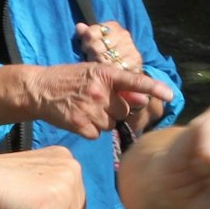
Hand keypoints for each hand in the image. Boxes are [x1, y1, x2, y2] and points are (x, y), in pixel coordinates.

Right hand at [0, 146, 85, 208]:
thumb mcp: (35, 179)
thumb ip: (54, 189)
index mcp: (65, 157)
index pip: (74, 200)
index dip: (49, 208)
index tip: (26, 194)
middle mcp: (72, 166)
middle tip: (23, 202)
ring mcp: (65, 185)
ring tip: (22, 206)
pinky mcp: (55, 205)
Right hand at [31, 62, 173, 139]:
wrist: (39, 89)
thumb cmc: (69, 80)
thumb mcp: (94, 74)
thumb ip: (119, 87)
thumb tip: (143, 99)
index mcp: (105, 74)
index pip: (135, 82)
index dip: (154, 88)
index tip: (170, 95)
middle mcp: (100, 91)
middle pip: (124, 111)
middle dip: (114, 109)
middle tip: (96, 101)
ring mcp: (90, 109)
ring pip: (110, 124)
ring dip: (101, 120)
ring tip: (84, 108)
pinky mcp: (80, 125)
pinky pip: (96, 134)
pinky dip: (89, 129)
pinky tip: (78, 118)